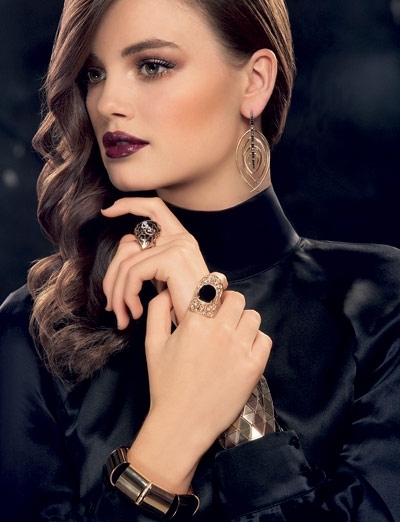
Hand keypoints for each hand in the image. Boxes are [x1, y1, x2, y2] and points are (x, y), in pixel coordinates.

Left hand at [102, 197, 208, 327]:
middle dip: (111, 276)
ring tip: (123, 316)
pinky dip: (127, 296)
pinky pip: (133, 273)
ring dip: (118, 295)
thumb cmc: (188, 311)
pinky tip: (136, 313)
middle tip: (110, 305)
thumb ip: (149, 264)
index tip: (107, 211)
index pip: (154, 208)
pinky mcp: (172, 258)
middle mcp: (181, 237)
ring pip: (126, 263)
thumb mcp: (167, 282)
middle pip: (128, 243)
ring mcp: (178, 245)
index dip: (129, 204)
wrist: (207, 327)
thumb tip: (119, 266)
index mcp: (181, 239)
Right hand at [126, 287, 271, 492]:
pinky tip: (242, 351)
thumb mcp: (152, 344)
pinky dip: (256, 341)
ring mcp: (239, 349)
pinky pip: (264, 339)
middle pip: (236, 299)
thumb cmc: (164, 384)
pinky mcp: (254, 367)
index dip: (213, 287)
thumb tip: (167, 291)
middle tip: (221, 318)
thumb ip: (157, 311)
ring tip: (232, 335)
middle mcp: (219, 331)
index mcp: (194, 322)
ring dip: (243, 321)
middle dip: (228, 304)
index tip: (213, 294)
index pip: (212, 287)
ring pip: (252, 316)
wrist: (182, 423)